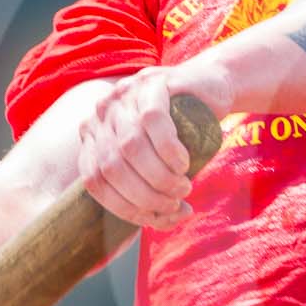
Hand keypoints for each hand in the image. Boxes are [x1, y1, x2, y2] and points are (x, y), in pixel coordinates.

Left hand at [77, 66, 226, 229]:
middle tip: (175, 203)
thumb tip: (158, 222)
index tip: (154, 217)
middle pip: (113, 167)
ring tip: (183, 187)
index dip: (124, 207)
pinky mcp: (152, 82)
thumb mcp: (160, 164)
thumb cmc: (184, 133)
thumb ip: (150, 191)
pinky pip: (152, 121)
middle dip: (146, 196)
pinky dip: (168, 151)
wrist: (210, 89)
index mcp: (94, 135)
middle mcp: (103, 114)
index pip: (95, 182)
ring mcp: (125, 94)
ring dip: (160, 177)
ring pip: (131, 147)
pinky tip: (183, 162)